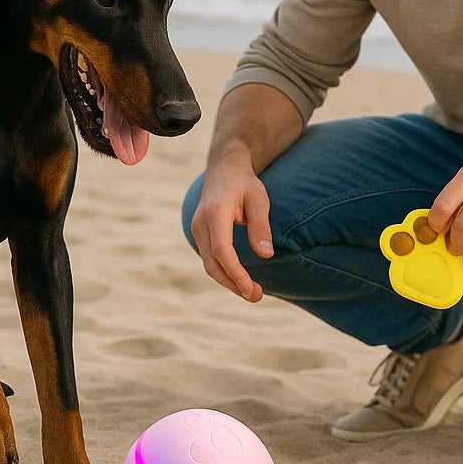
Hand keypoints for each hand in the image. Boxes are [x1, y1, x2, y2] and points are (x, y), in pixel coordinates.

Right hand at [190, 152, 272, 302]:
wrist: (224, 167)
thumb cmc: (244, 183)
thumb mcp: (259, 199)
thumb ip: (260, 226)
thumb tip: (266, 255)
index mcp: (215, 212)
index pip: (222, 250)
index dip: (235, 273)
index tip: (251, 289)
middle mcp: (200, 222)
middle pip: (212, 263)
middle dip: (233, 284)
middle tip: (257, 296)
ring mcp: (196, 228)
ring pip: (209, 264)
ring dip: (229, 281)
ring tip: (252, 292)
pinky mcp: (199, 232)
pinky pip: (209, 258)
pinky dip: (223, 271)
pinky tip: (240, 279)